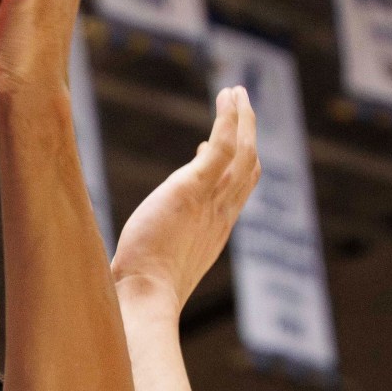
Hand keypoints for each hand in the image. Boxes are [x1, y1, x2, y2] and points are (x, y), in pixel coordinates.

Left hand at [113, 86, 258, 310]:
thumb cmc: (141, 291)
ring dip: (243, 118)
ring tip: (235, 92)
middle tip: (242, 107)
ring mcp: (211, 201)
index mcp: (215, 231)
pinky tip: (226, 95)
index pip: (237, 192)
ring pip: (244, 151)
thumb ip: (165, 236)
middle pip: (249, 167)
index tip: (212, 148)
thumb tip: (161, 219)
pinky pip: (224, 145)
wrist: (143, 298)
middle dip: (248, 134)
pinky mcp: (193, 188)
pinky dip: (230, 117)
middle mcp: (221, 214)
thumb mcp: (160, 259)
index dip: (234, 168)